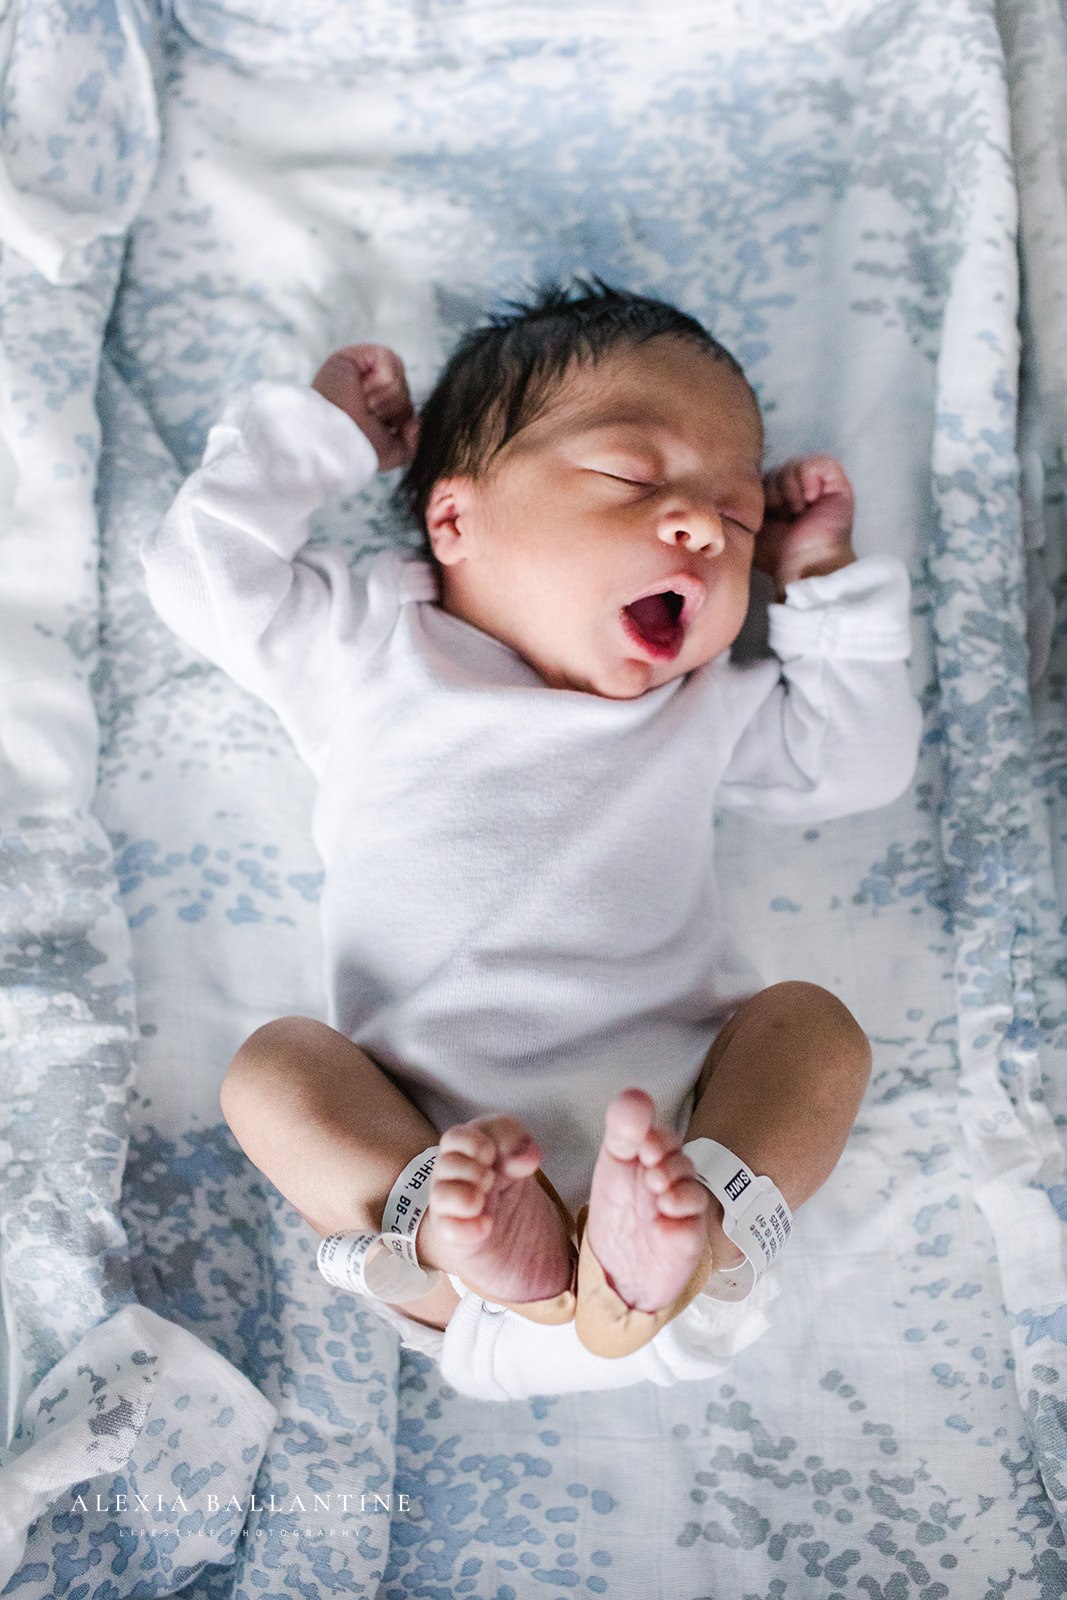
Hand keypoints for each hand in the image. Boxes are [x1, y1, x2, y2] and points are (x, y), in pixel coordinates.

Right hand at [311, 343, 419, 470]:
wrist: (337, 440)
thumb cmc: (358, 448)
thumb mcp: (391, 454)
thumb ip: (411, 443)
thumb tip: (416, 422)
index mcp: (371, 406)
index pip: (404, 402)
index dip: (397, 417)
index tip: (374, 426)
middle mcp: (365, 386)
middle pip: (404, 389)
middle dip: (391, 408)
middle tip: (366, 415)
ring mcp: (359, 370)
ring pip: (398, 378)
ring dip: (385, 398)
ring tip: (363, 404)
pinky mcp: (355, 355)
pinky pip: (389, 362)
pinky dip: (381, 381)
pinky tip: (362, 390)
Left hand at [756, 454, 856, 597]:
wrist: (805, 565)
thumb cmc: (780, 555)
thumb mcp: (752, 530)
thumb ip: (744, 511)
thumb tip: (732, 494)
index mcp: (782, 502)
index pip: (763, 478)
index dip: (760, 494)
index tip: (765, 518)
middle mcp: (801, 492)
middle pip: (776, 469)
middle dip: (773, 492)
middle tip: (784, 515)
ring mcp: (820, 487)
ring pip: (793, 464)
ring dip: (789, 489)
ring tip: (798, 511)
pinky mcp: (837, 484)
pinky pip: (818, 462)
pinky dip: (808, 478)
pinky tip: (810, 499)